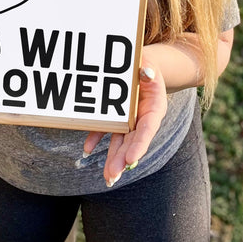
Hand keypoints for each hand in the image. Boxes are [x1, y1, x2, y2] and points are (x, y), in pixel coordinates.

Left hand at [83, 58, 167, 186]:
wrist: (142, 67)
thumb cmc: (146, 65)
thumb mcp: (149, 65)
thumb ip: (149, 70)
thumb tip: (146, 73)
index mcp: (154, 108)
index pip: (147, 129)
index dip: (139, 145)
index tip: (130, 160)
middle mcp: (142, 118)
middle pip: (133, 141)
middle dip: (122, 160)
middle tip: (112, 176)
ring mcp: (128, 120)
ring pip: (120, 142)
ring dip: (113, 159)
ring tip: (107, 177)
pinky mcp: (116, 118)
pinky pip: (105, 130)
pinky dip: (96, 139)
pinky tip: (87, 150)